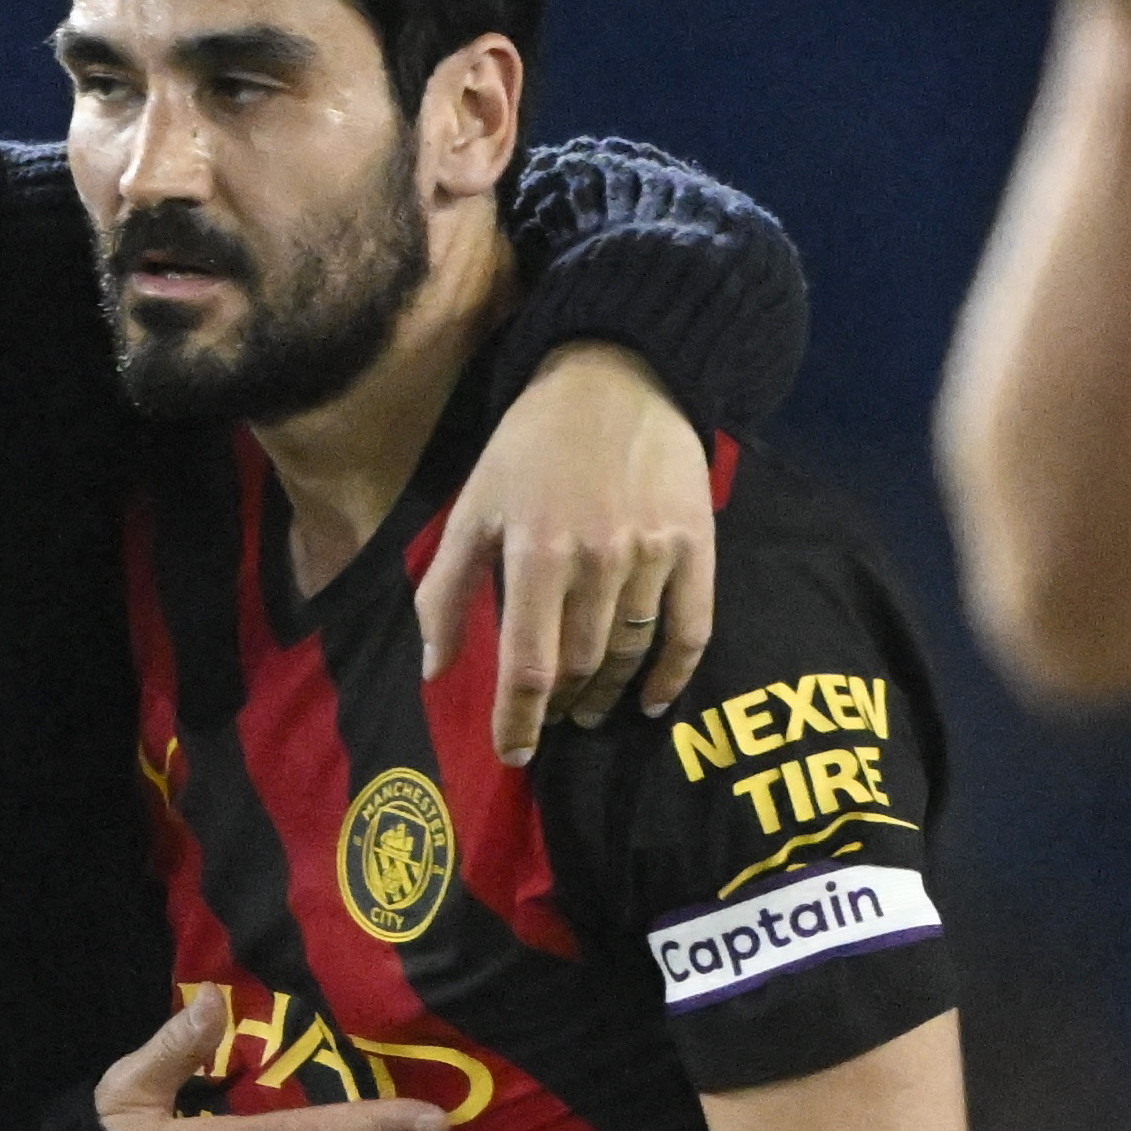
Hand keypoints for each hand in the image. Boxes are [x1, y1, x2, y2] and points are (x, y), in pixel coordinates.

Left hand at [426, 346, 720, 751]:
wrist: (617, 375)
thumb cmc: (530, 444)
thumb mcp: (473, 506)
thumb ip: (445, 589)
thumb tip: (435, 671)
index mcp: (533, 552)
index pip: (527, 666)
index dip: (518, 722)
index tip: (513, 754)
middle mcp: (595, 559)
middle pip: (580, 667)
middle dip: (561, 707)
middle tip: (552, 721)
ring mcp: (651, 554)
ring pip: (629, 653)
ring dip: (607, 695)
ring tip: (591, 710)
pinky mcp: (696, 544)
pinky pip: (691, 629)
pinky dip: (673, 675)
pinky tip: (653, 700)